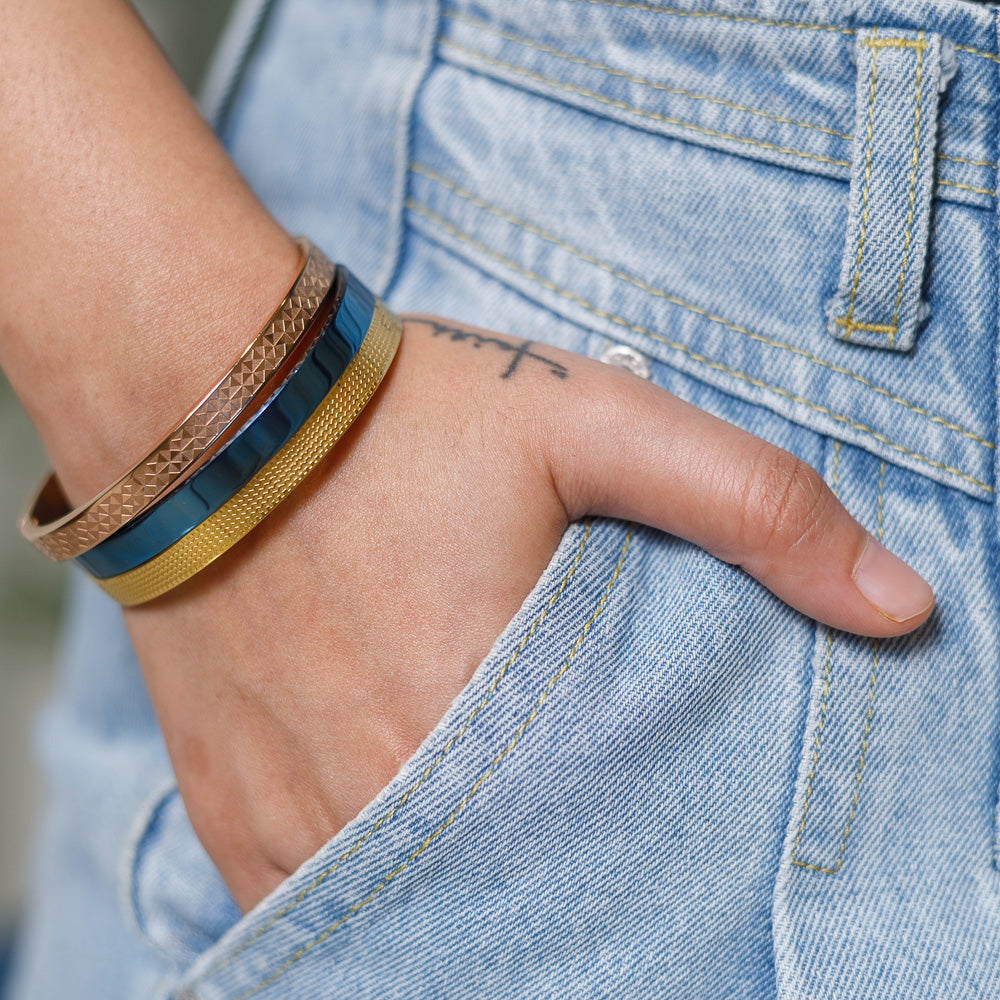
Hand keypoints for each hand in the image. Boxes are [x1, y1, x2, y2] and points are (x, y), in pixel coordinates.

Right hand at [123, 315, 932, 912]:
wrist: (203, 396)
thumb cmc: (403, 412)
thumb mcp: (599, 423)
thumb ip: (758, 507)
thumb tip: (901, 606)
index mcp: (480, 723)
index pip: (606, 856)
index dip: (644, 846)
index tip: (650, 825)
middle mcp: (376, 799)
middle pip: (502, 892)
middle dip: (550, 864)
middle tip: (560, 806)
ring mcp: (288, 813)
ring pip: (406, 914)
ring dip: (457, 879)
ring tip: (484, 819)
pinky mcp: (223, 805)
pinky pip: (306, 902)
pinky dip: (368, 884)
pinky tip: (398, 830)